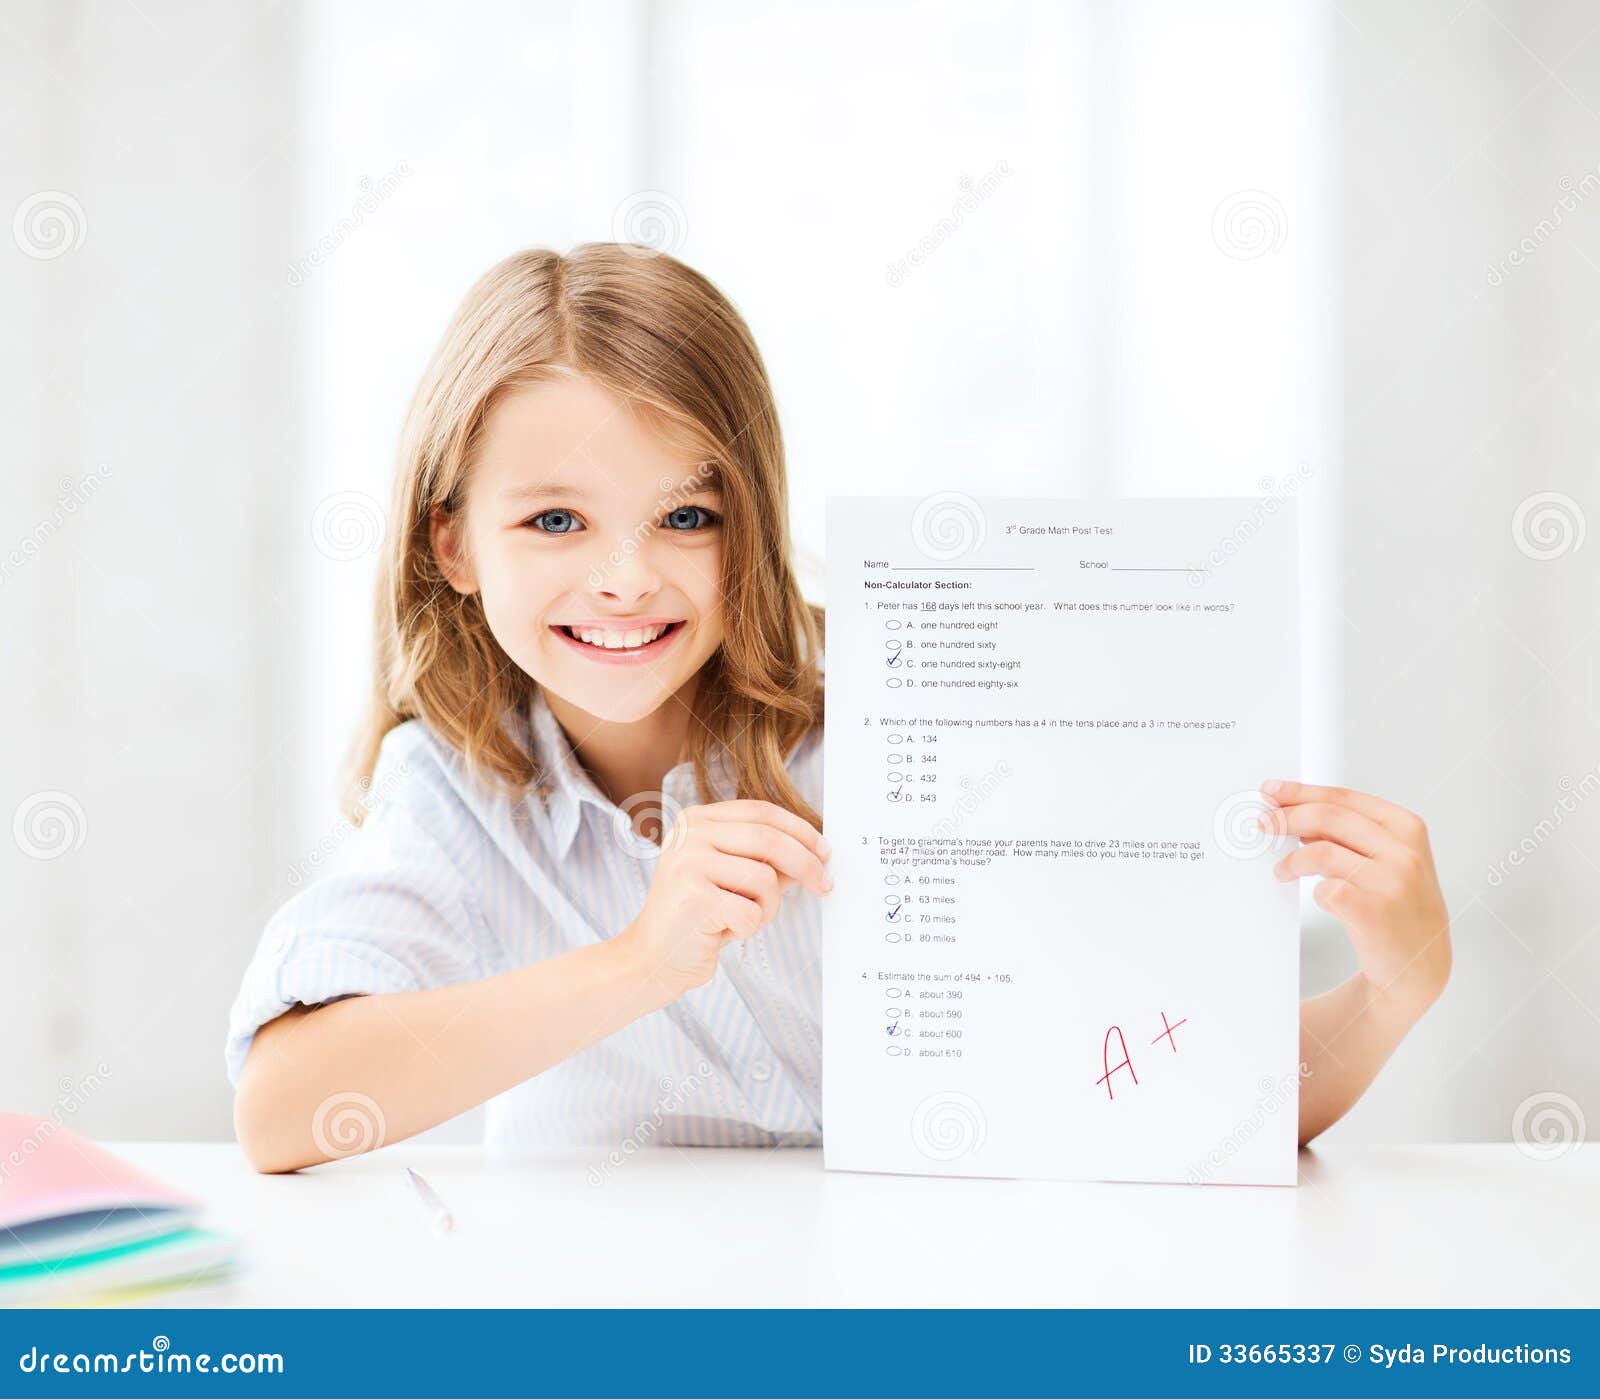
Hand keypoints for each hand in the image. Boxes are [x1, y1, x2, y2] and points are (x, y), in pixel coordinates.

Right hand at [616, 799, 832, 1000]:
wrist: (654, 958)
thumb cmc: (697, 917)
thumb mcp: (732, 876)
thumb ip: (764, 859)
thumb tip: (815, 853)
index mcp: (697, 820)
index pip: (761, 811)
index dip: (800, 830)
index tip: (824, 851)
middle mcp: (689, 834)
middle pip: (769, 839)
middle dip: (806, 864)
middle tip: (824, 885)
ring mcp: (687, 862)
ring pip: (764, 878)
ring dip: (768, 908)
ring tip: (743, 919)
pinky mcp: (693, 896)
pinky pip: (751, 911)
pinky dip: (749, 928)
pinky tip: (725, 931)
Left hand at [1259, 779, 1450, 1023]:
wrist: (1420, 964)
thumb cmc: (1399, 906)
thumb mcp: (1386, 859)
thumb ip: (1350, 835)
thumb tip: (1298, 813)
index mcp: (1407, 828)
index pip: (1343, 798)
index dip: (1301, 792)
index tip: (1272, 791)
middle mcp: (1404, 852)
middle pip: (1328, 817)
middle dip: (1287, 817)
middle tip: (1264, 824)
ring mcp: (1392, 882)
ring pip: (1321, 852)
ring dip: (1292, 860)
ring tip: (1282, 871)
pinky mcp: (1374, 913)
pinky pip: (1326, 890)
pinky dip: (1314, 892)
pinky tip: (1319, 898)